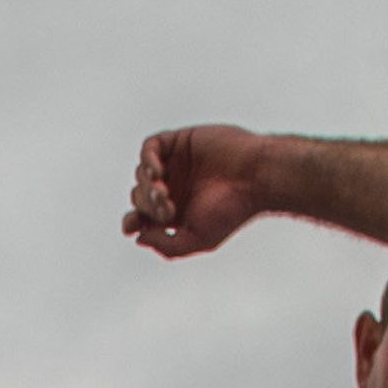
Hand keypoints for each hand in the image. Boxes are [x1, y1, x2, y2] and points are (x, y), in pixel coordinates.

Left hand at [121, 126, 275, 258]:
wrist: (255, 177)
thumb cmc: (231, 210)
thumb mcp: (198, 240)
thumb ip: (167, 246)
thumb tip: (138, 238)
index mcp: (175, 211)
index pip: (141, 217)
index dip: (132, 222)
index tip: (134, 224)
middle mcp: (174, 186)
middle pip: (139, 196)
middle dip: (146, 205)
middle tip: (167, 207)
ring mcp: (175, 163)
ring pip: (141, 174)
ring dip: (146, 185)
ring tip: (164, 191)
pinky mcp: (179, 141)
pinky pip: (149, 147)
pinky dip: (147, 159)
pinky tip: (157, 172)